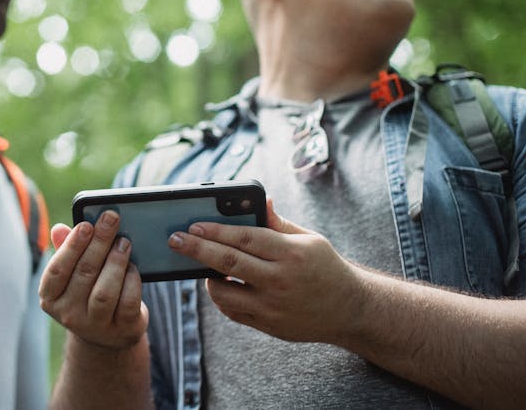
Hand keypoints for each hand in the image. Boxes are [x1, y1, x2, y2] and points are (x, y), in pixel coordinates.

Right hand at [38, 211, 147, 349]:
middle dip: (99, 243)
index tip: (86, 225)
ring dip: (116, 261)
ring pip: (105, 292)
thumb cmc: (88, 291)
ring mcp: (95, 326)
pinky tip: (133, 267)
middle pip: (84, 274)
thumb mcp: (74, 274)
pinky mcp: (122, 329)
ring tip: (124, 242)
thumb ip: (67, 250)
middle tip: (111, 220)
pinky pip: (128, 302)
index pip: (57, 271)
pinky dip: (132, 280)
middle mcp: (69, 315)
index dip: (72, 246)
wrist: (110, 331)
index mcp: (51, 298)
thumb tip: (58, 229)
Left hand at [167, 200, 366, 344]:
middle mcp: (281, 280)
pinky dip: (221, 297)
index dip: (215, 230)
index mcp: (291, 253)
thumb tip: (261, 199)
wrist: (350, 309)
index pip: (244, 238)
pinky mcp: (270, 326)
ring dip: (207, 277)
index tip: (192, 225)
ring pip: (224, 292)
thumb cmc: (324, 266)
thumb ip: (277, 223)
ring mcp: (274, 307)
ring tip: (204, 266)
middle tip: (175, 240)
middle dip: (196, 249)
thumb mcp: (309, 238)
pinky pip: (233, 311)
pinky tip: (221, 284)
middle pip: (228, 262)